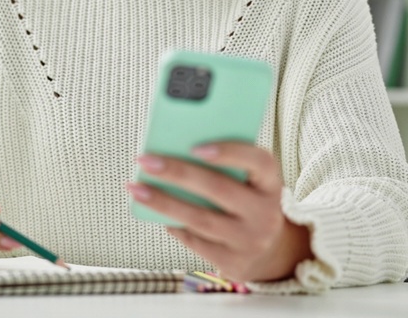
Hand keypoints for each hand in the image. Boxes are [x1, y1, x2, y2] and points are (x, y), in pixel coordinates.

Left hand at [127, 142, 313, 281]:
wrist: (268, 251)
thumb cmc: (247, 202)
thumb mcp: (249, 182)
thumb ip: (225, 166)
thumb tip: (175, 150)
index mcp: (271, 183)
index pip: (258, 162)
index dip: (229, 152)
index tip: (195, 146)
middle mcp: (266, 213)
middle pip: (218, 189)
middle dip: (178, 173)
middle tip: (146, 160)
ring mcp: (250, 240)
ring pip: (200, 218)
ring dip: (163, 202)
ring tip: (136, 188)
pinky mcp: (233, 262)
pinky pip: (195, 241)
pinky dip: (172, 224)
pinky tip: (153, 212)